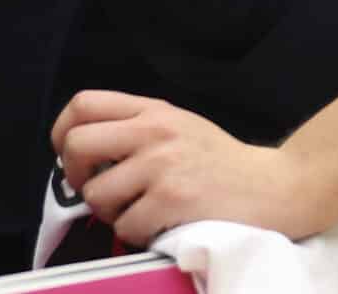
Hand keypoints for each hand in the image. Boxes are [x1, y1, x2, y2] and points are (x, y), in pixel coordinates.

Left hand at [54, 90, 332, 244]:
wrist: (274, 186)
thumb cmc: (223, 164)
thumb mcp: (181, 128)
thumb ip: (138, 131)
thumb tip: (86, 156)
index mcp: (153, 110)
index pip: (84, 104)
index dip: (62, 132)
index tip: (70, 157)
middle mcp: (154, 131)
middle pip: (77, 144)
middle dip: (76, 177)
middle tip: (97, 191)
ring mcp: (162, 164)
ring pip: (96, 194)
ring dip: (111, 214)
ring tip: (139, 213)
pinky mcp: (172, 199)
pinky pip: (126, 226)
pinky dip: (137, 235)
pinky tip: (160, 227)